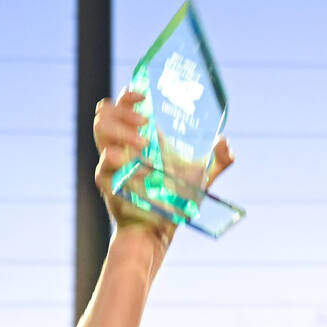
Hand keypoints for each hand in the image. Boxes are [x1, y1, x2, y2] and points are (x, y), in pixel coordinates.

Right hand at [93, 89, 234, 245]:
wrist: (160, 232)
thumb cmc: (176, 202)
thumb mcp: (201, 178)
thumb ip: (217, 161)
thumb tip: (225, 143)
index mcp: (139, 137)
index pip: (122, 104)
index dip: (129, 94)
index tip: (144, 95)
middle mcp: (121, 145)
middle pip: (106, 110)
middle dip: (125, 110)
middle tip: (146, 123)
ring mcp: (112, 162)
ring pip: (100, 128)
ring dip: (122, 129)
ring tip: (144, 145)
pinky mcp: (108, 181)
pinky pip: (102, 162)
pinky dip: (114, 157)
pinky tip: (131, 163)